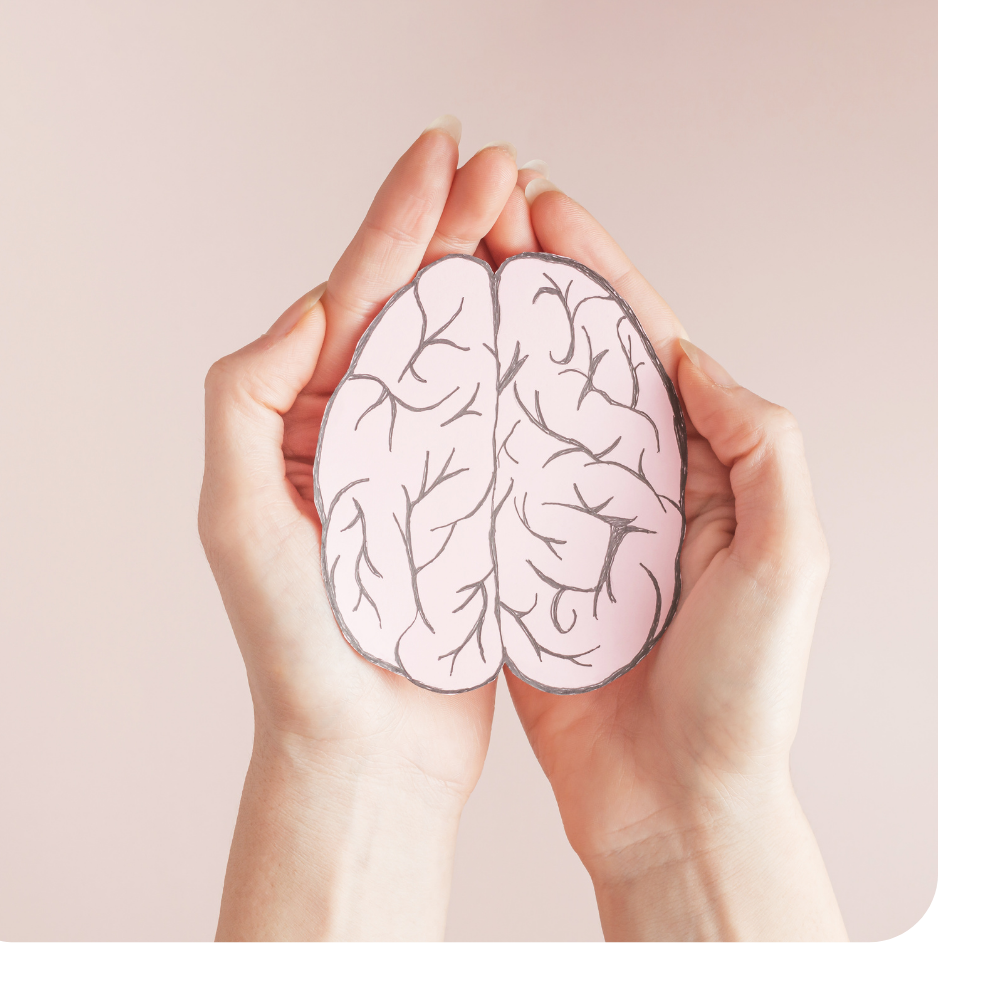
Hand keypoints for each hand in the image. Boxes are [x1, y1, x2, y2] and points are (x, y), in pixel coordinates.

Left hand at [199, 118, 517, 940]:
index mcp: (305, 427)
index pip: (355, 304)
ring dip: (491, 284)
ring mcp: (421, 468)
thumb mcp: (240, 521)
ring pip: (459, 355)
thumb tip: (315, 305)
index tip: (444, 156)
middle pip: (411, 312)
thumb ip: (247, 401)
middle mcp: (361, 438)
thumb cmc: (298, 652)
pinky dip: (520, 367)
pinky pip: (497, 420)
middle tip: (498, 166)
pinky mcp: (471, 507)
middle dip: (451, 232)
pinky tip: (550, 328)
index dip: (398, 223)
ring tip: (527, 224)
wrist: (365, 750)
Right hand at [482, 169, 847, 941]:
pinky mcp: (519, 565)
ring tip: (435, 276)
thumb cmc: (741, 692)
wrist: (671, 799)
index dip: (596, 271)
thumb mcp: (788, 556)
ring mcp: (569, 520)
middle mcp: (631, 481)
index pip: (643, 344)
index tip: (543, 207)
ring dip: (483, 342)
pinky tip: (419, 385)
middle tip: (472, 216)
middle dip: (527, 284)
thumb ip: (760, 445)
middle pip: (572, 361)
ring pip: (519, 410)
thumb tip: (692, 355)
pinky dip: (455, 433)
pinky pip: (483, 486)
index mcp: (701, 465)